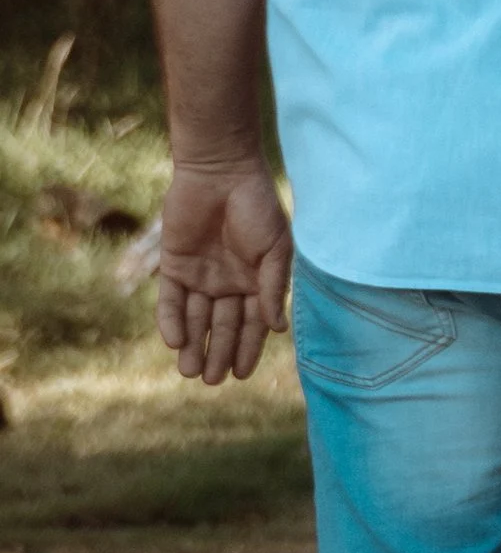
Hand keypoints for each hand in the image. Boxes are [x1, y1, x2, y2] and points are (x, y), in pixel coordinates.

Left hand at [156, 156, 292, 385]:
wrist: (220, 171)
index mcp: (256, 281)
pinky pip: (171, 300)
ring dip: (193, 345)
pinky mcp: (174, 265)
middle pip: (222, 326)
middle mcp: (228, 283)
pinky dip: (172, 320)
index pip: (252, 324)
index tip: (241, 375)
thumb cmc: (256, 206)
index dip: (248, 349)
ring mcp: (200, 275)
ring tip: (190, 372)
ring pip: (195, 319)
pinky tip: (175, 341)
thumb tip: (277, 329)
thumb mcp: (276, 249)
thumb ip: (274, 288)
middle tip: (211, 381)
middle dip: (218, 353)